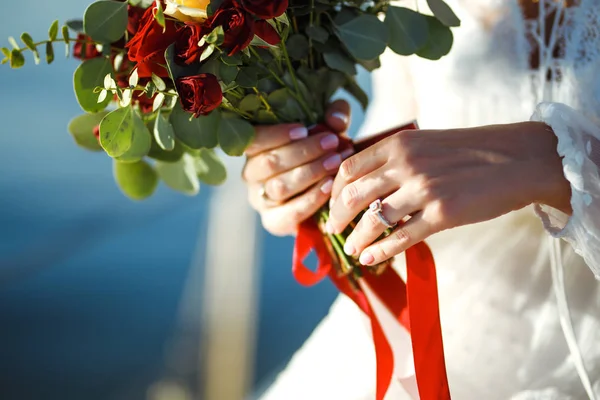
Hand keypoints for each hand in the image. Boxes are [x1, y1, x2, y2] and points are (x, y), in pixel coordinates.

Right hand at [244, 100, 352, 235]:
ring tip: (335, 162)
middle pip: (269, 163)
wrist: (327, 192)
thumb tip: (336, 121)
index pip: (253, 140)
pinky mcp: (274, 222)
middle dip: (303, 152)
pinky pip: (290, 213)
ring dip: (310, 173)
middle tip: (332, 143)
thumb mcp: (328, 127)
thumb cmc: (322, 152)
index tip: (303, 129)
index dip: (276, 135)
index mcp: (254, 148)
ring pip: (279, 187)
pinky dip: (312, 199)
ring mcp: (260, 201)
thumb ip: (333, 116)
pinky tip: (330, 186)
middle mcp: (251, 175)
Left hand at [326, 122, 570, 264]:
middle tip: (334, 229)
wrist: (519, 159)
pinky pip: (401, 238)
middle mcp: (406, 164)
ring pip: (373, 220)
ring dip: (356, 238)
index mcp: (399, 144)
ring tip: (351, 249)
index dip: (334, 190)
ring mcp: (423, 190)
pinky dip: (380, 251)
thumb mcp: (426, 143)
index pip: (348, 168)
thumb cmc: (472, 151)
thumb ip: (395, 159)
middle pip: (353, 195)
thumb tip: (365, 183)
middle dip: (337, 216)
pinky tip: (370, 258)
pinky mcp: (443, 214)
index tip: (333, 204)